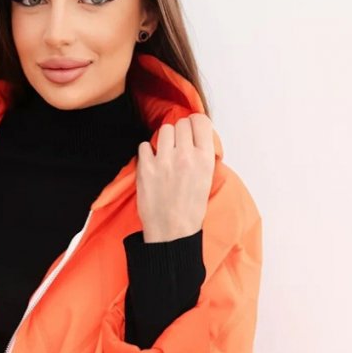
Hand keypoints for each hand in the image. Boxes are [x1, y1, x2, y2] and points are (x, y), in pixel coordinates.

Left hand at [135, 113, 214, 241]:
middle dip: (179, 132)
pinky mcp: (146, 168)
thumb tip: (195, 139)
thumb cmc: (190, 210)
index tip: (191, 129)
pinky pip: (144, 146)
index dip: (194, 123)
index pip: (200, 121)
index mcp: (204, 159)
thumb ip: (202, 156)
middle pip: (181, 124)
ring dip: (164, 139)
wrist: (171, 231)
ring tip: (165, 154)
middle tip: (178, 146)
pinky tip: (152, 164)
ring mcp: (164, 161)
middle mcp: (185, 156)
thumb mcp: (207, 180)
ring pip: (163, 130)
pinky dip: (147, 152)